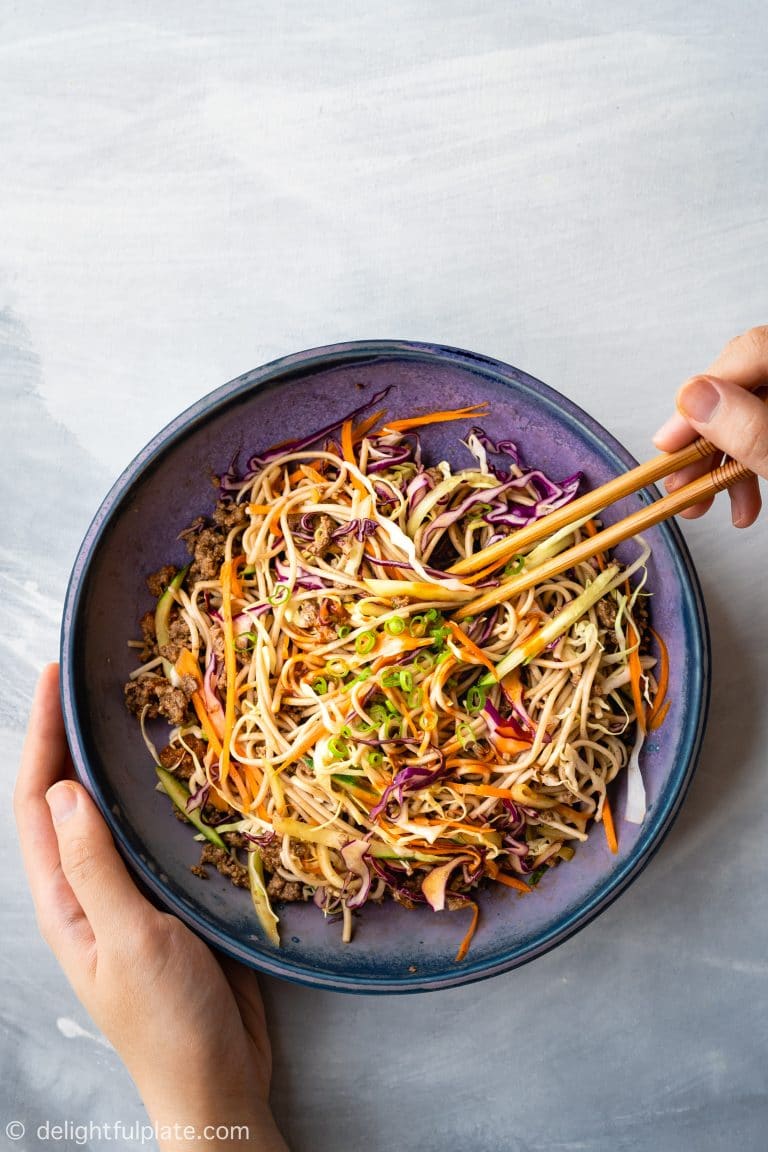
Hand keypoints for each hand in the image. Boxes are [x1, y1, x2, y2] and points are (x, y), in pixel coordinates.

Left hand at [14, 665, 287, 1151]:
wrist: (219, 1083)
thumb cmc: (168, 1022)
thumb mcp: (128, 941)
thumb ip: (95, 868)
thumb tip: (65, 789)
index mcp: (65, 900)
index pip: (38, 803)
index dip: (41, 737)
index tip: (55, 677)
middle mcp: (91, 888)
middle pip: (71, 798)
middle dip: (73, 736)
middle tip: (98, 677)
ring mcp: (133, 893)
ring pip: (116, 812)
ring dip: (118, 761)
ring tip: (138, 708)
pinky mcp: (174, 899)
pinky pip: (160, 835)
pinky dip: (164, 796)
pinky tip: (187, 772)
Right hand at [653, 325, 767, 525]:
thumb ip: (750, 428)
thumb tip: (693, 396)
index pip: (746, 353)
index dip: (701, 396)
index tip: (668, 442)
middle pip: (742, 385)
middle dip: (705, 441)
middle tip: (678, 483)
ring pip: (749, 412)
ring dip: (720, 463)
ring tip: (702, 504)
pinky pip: (765, 428)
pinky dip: (748, 464)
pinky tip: (741, 502)